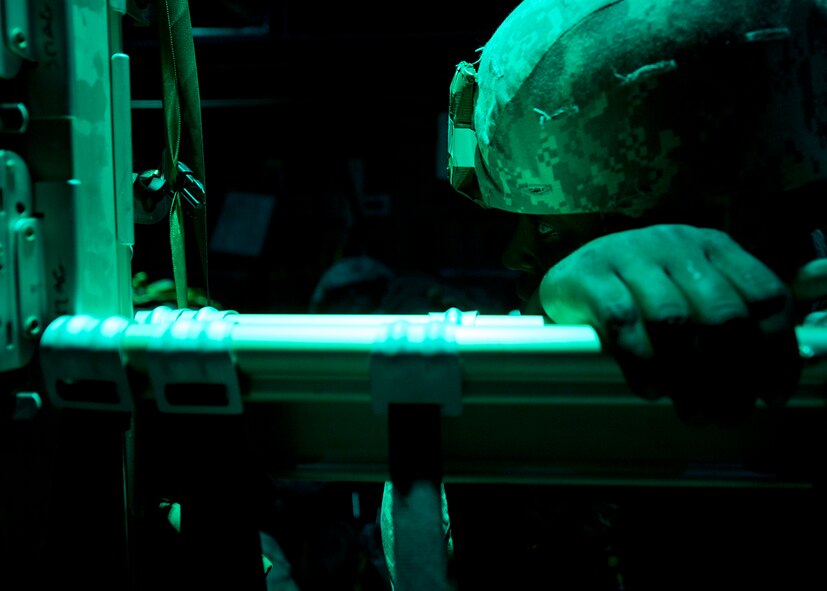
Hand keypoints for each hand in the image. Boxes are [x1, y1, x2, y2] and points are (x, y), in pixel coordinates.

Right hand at [537, 224, 801, 426]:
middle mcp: (677, 245)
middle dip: (732, 375)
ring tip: (693, 413)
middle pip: (723, 313)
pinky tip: (651, 389)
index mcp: (714, 247)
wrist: (572, 276)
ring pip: (674, 322)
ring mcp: (631, 256)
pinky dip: (643, 364)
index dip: (776, 350)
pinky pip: (624, 324)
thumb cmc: (642, 293)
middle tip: (729, 415)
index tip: (771, 394)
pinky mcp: (590, 277)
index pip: (765, 294)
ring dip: (689, 378)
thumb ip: (737, 316)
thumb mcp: (693, 291)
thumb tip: (791, 366)